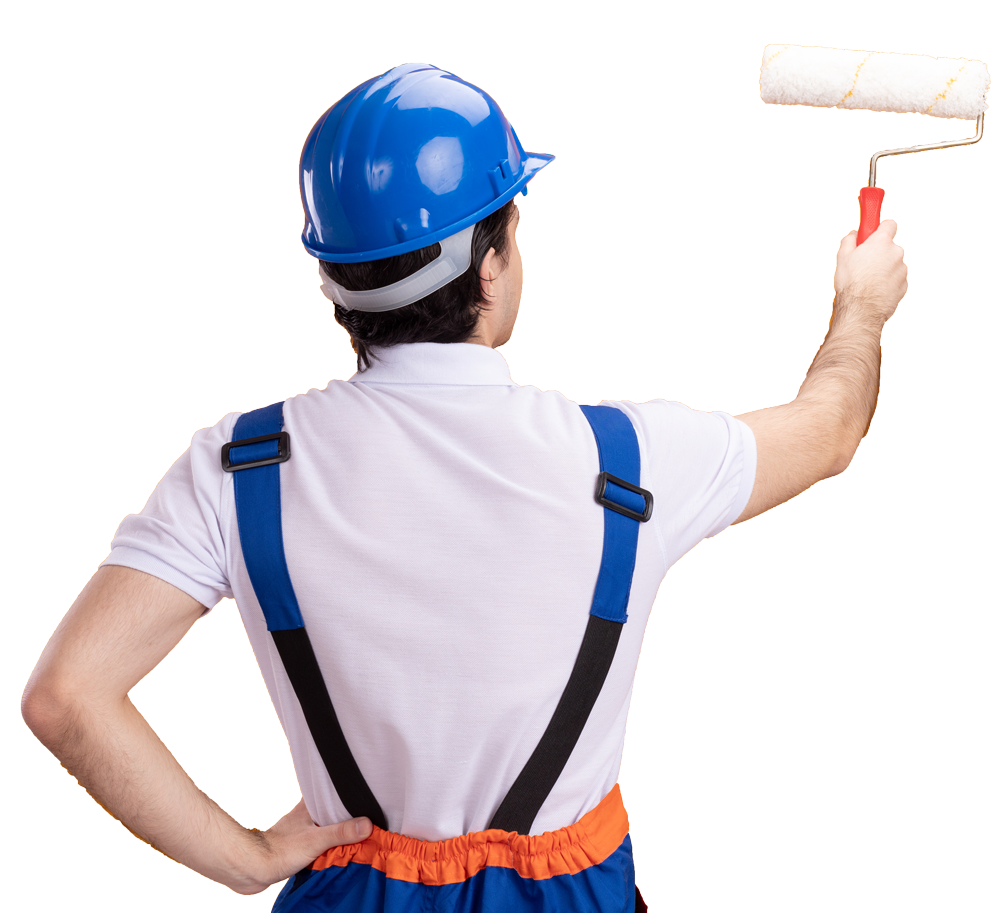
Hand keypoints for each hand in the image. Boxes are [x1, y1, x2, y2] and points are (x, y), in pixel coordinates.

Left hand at [238, 800, 372, 894]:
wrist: (254, 867)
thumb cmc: (280, 850)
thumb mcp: (316, 840)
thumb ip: (341, 832)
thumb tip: (367, 824)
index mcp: (309, 805)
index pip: (330, 789)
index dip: (345, 788)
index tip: (362, 786)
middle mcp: (305, 814)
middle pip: (330, 807)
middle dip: (346, 810)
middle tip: (365, 811)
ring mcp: (301, 829)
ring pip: (325, 823)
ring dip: (337, 827)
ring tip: (356, 830)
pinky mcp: (298, 844)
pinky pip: (319, 838)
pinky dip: (329, 841)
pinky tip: (337, 848)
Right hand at [833, 219, 908, 324]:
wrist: (861, 308)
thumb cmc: (852, 284)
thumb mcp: (842, 256)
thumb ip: (850, 240)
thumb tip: (853, 235)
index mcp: (881, 242)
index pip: (889, 224)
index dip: (880, 228)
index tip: (875, 230)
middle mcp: (896, 253)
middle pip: (890, 247)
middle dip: (879, 252)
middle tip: (864, 262)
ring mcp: (902, 269)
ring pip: (893, 264)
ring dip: (883, 268)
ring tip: (867, 280)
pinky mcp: (904, 285)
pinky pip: (895, 279)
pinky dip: (887, 282)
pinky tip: (874, 289)